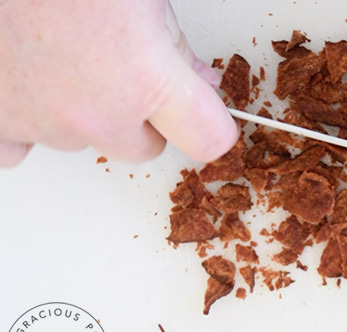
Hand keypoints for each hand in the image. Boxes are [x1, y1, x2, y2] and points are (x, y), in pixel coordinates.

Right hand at [0, 0, 237, 166]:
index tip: (206, 116)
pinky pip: (19, 151)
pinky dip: (29, 123)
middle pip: (145, 146)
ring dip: (83, 112)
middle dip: (142, 116)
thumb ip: (179, 50)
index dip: (211, 124)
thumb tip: (199, 80)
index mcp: (145, 81)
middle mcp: (96, 115)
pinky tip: (32, 88)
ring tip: (64, 54)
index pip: (209, 139)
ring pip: (84, 140)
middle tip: (121, 68)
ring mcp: (42, 123)